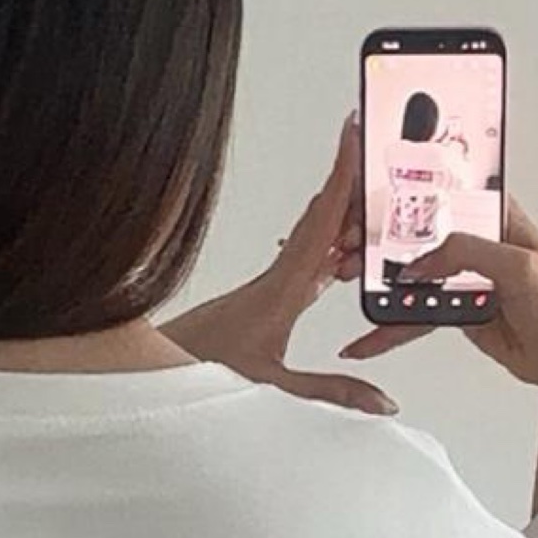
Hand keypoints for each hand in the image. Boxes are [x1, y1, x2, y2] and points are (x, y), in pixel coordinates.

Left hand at [160, 114, 397, 416]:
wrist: (156, 375)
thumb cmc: (203, 371)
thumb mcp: (275, 389)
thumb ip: (333, 393)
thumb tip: (381, 402)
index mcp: (282, 289)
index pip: (322, 221)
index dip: (342, 176)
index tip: (355, 135)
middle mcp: (276, 279)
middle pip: (321, 218)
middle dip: (350, 179)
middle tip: (374, 145)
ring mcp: (268, 285)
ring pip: (313, 238)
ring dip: (342, 214)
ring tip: (372, 196)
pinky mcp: (263, 298)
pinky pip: (304, 260)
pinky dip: (328, 248)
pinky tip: (341, 255)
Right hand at [338, 193, 537, 394]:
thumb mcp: (517, 266)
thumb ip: (468, 252)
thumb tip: (422, 260)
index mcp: (498, 218)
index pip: (446, 192)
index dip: (410, 189)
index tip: (373, 192)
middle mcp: (480, 243)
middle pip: (420, 233)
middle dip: (382, 239)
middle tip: (348, 244)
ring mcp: (467, 278)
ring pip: (414, 276)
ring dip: (380, 283)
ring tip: (348, 285)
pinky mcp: (460, 311)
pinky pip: (417, 315)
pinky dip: (392, 327)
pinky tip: (369, 337)